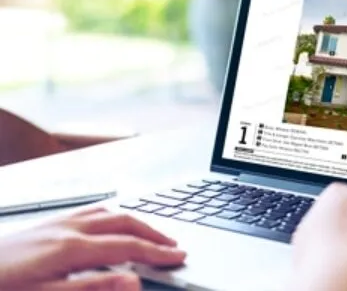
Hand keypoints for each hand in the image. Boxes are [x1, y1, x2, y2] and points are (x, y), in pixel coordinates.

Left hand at [0, 207, 185, 290]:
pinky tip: (111, 222)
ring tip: (151, 234)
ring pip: (109, 213)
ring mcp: (58, 222)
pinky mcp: (47, 224)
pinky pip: (91, 211)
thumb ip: (92, 288)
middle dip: (154, 232)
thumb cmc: (3, 287)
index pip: (128, 246)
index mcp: (72, 247)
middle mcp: (68, 228)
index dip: (157, 252)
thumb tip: (133, 281)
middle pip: (125, 221)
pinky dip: (113, 215)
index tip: (179, 257)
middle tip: (174, 246)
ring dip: (136, 222)